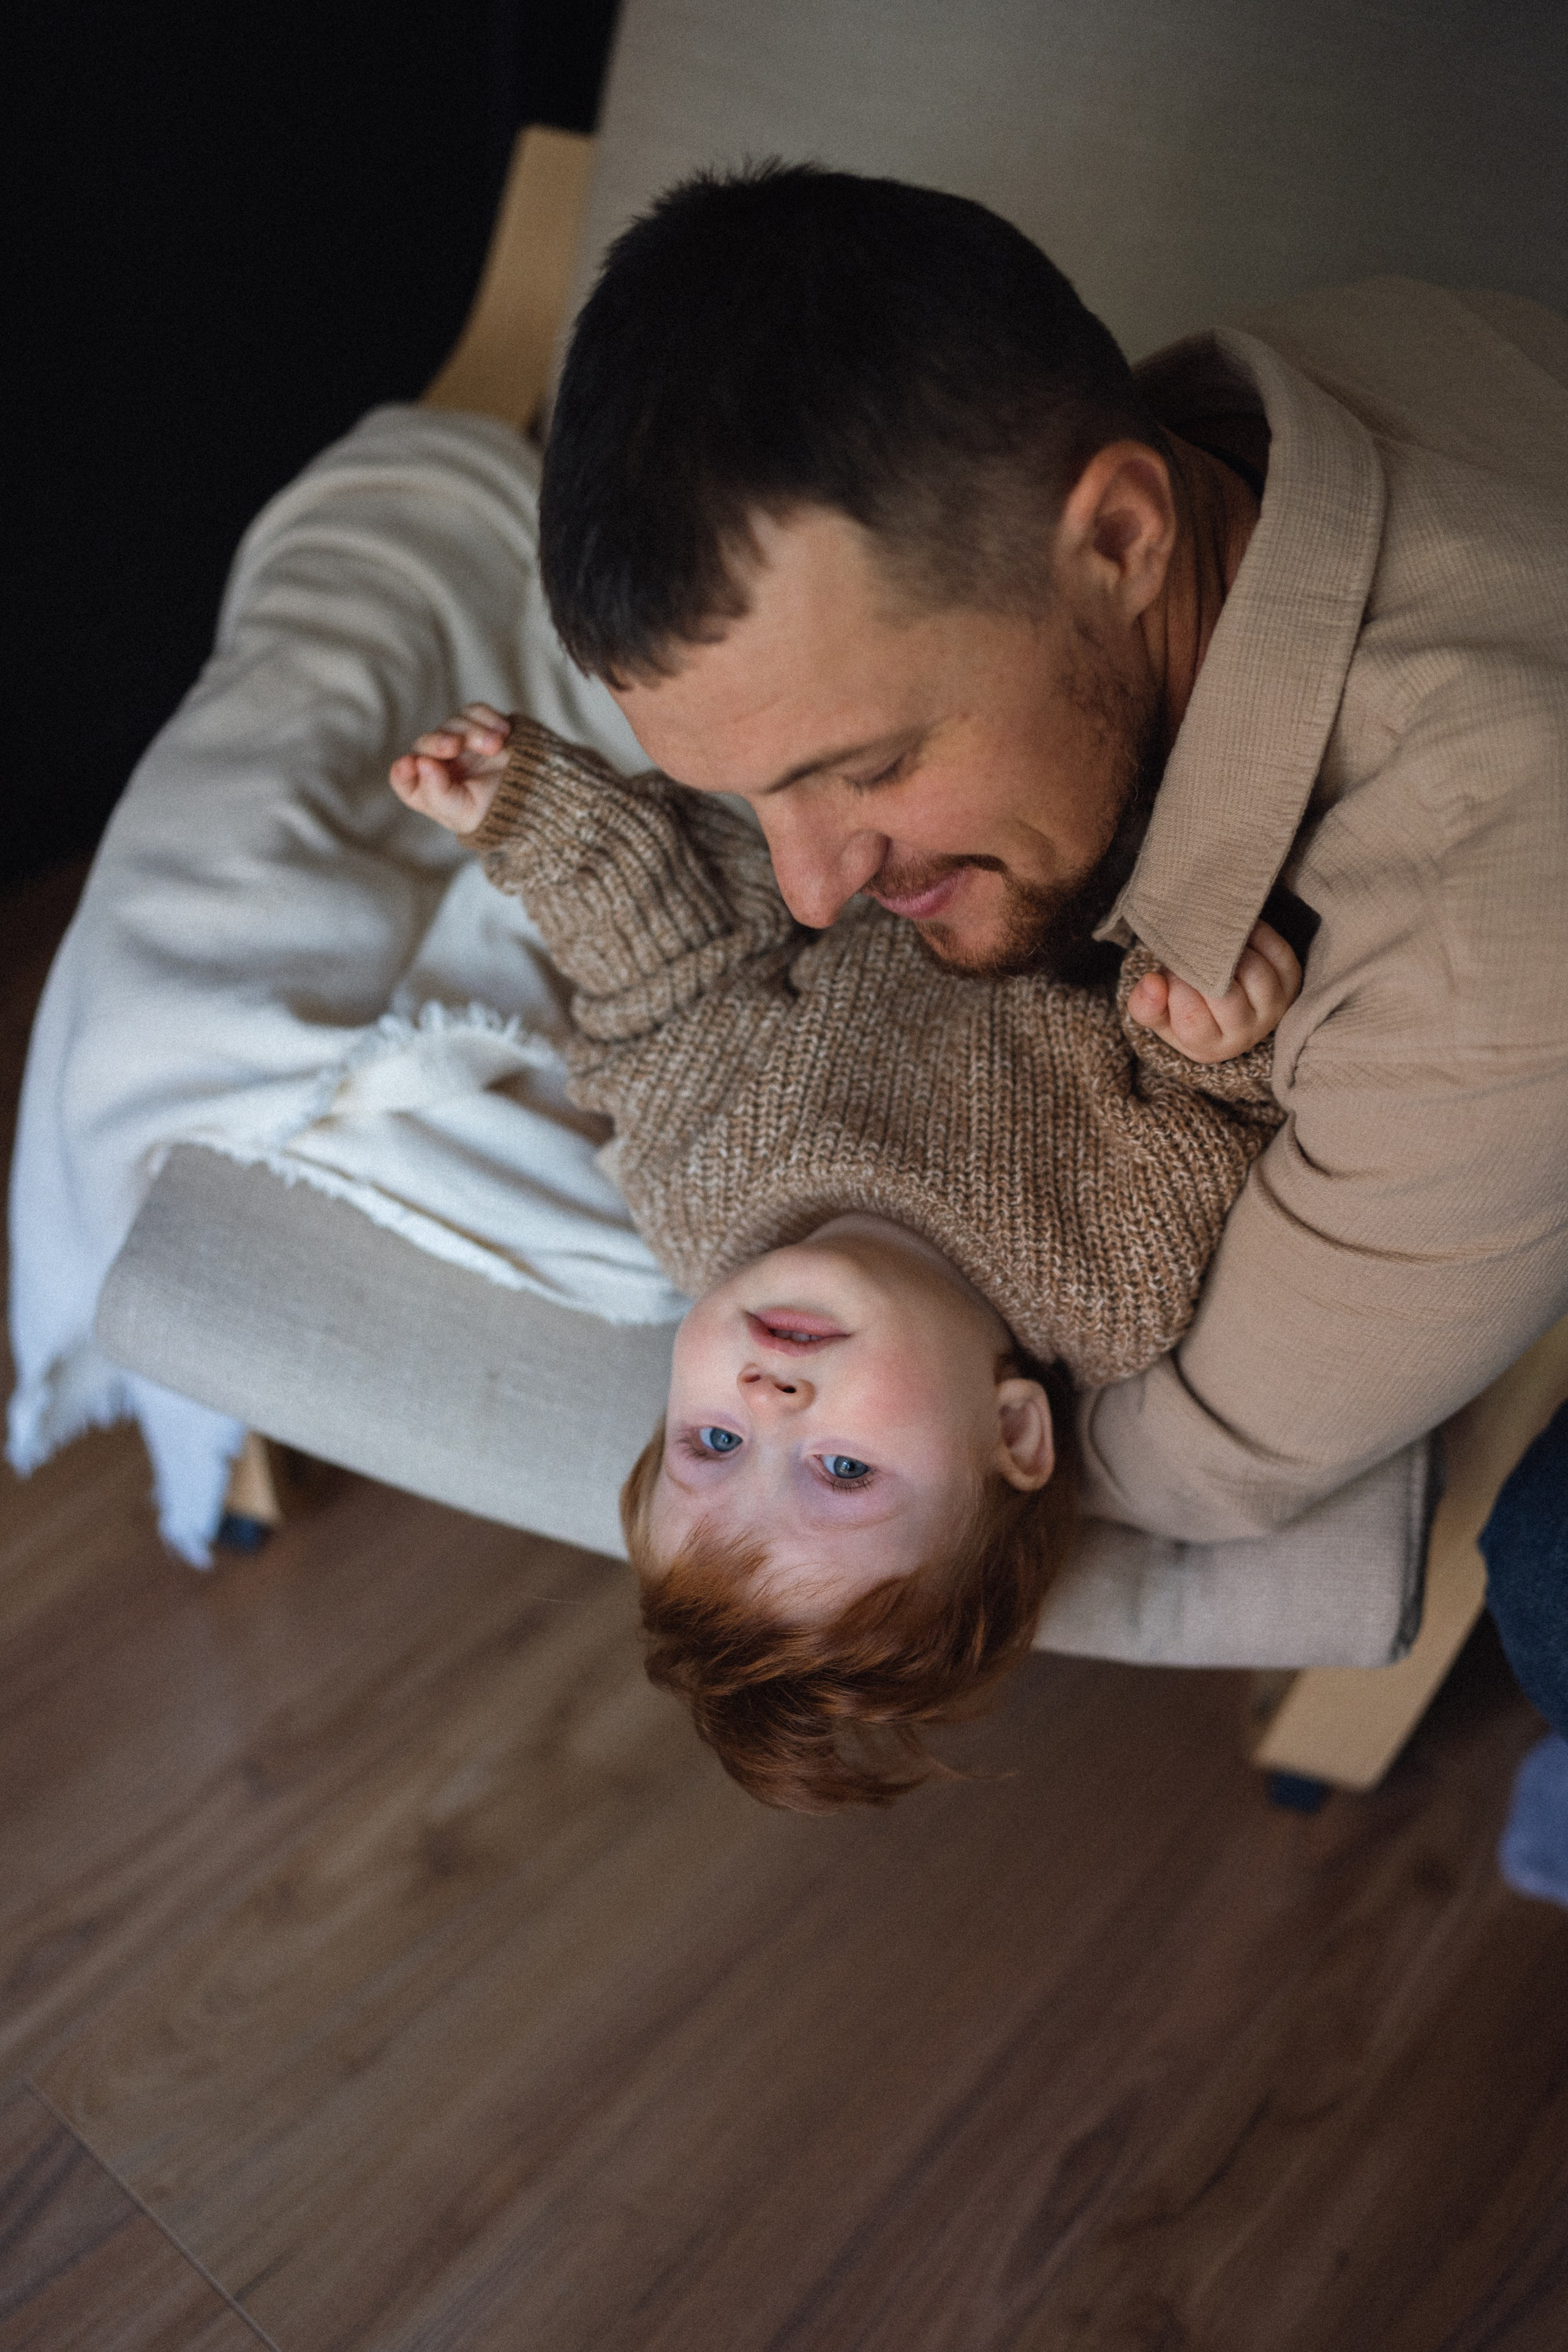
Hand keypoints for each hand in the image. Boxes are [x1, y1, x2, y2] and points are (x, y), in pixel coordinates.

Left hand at [389, 702, 513, 835]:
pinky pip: (474, 711)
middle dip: (438, 741)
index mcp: (429, 791)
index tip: (411, 764)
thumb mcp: (464, 814)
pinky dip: (487, 718)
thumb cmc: (496, 812)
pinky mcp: (480, 726)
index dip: (403, 771)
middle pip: (425, 743)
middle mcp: (440, 765)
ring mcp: (460, 743)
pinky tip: (504, 733)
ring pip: (452, 723)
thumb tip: (420, 763)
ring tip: (497, 745)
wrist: (538, 797)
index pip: (402, 777)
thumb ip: (437, 794)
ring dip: (473, 732)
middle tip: (455, 745)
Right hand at [1126, 918, 1301, 1063]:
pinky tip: (1235, 934)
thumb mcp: (1158, 1013)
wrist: (1224, 1008)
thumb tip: (1153, 983)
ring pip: (1254, 973)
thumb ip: (1145, 1004)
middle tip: (1189, 956)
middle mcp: (1246, 1035)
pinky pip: (1278, 952)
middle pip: (1227, 998)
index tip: (1168, 974)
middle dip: (1202, 969)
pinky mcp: (1291, 983)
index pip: (1193, 1019)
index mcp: (1209, 1048)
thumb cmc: (1185, 1010)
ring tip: (1211, 946)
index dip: (1176, 989)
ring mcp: (1273, 1009)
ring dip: (1229, 951)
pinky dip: (1256, 936)